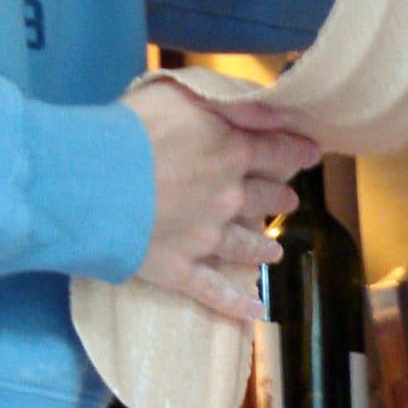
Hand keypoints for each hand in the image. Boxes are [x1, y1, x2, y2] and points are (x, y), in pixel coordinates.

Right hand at [122, 80, 320, 324]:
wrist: (96, 180)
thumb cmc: (133, 128)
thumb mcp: (184, 94)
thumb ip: (230, 102)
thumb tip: (274, 111)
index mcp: (230, 152)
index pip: (275, 151)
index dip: (296, 151)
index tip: (312, 154)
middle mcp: (227, 198)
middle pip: (263, 199)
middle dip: (279, 200)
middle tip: (289, 202)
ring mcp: (206, 238)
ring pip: (245, 246)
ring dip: (262, 248)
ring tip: (274, 253)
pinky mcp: (181, 269)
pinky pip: (214, 291)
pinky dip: (236, 305)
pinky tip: (254, 313)